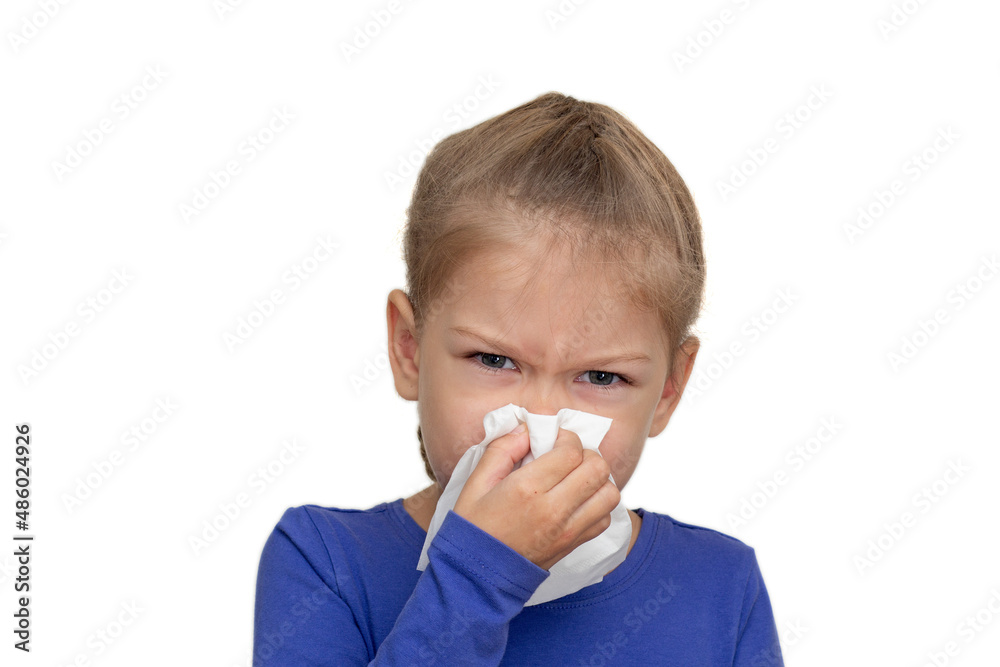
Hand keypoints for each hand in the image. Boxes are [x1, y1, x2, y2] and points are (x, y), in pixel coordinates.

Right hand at [452, 424, 619, 570]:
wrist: (478, 576)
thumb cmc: (474, 527)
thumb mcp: (476, 482)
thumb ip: (502, 449)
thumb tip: (527, 429)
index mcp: (528, 489)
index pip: (571, 451)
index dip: (567, 438)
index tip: (554, 440)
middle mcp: (554, 509)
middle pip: (597, 468)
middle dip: (585, 454)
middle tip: (567, 456)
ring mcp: (568, 530)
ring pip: (610, 492)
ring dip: (597, 479)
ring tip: (576, 477)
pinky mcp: (575, 545)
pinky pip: (605, 517)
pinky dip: (598, 503)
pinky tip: (578, 499)